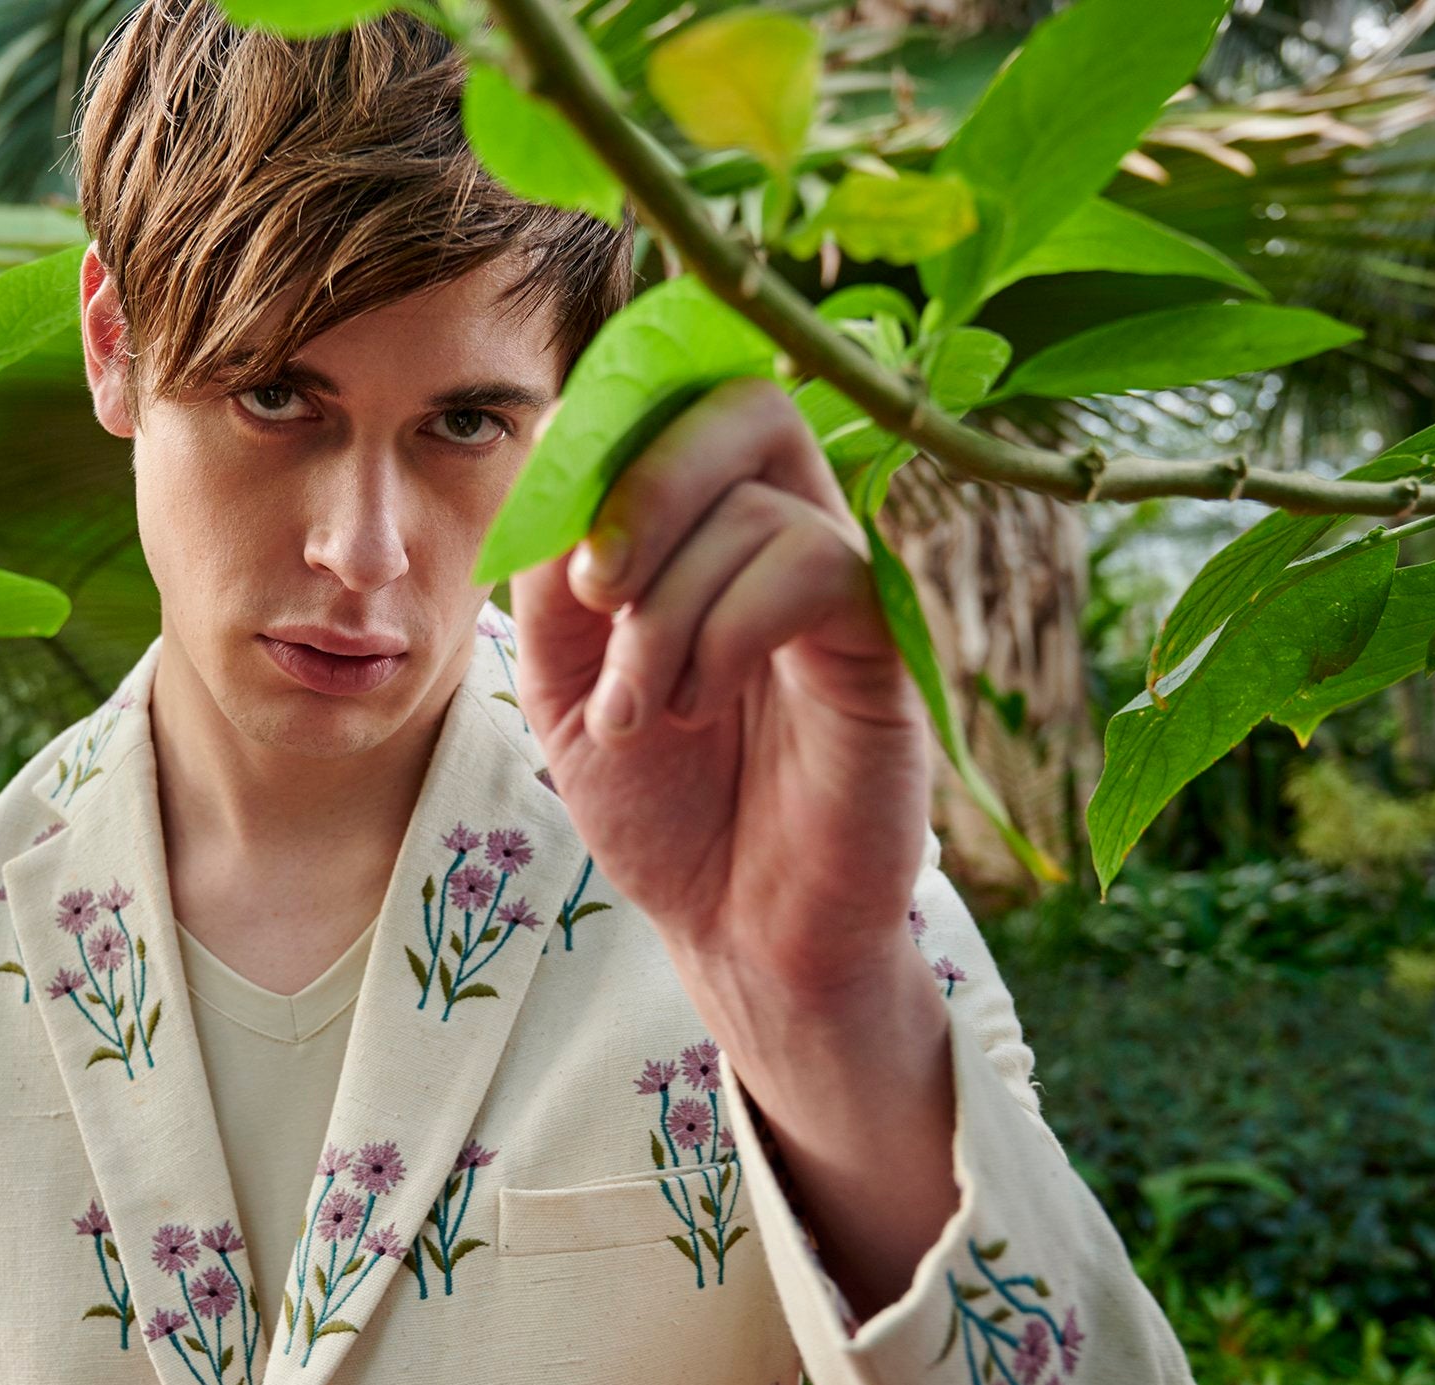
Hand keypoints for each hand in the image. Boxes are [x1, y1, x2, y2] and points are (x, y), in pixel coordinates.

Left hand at [507, 373, 933, 1000]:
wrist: (734, 930)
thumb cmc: (660, 805)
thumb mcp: (562, 683)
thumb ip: (551, 574)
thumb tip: (556, 450)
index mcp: (705, 530)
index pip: (678, 403)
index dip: (611, 433)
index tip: (559, 542)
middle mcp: (785, 534)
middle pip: (743, 406)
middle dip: (646, 483)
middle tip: (595, 592)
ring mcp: (841, 586)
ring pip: (756, 507)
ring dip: (665, 614)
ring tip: (639, 714)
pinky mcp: (883, 644)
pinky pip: (815, 564)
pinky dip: (727, 631)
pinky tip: (698, 707)